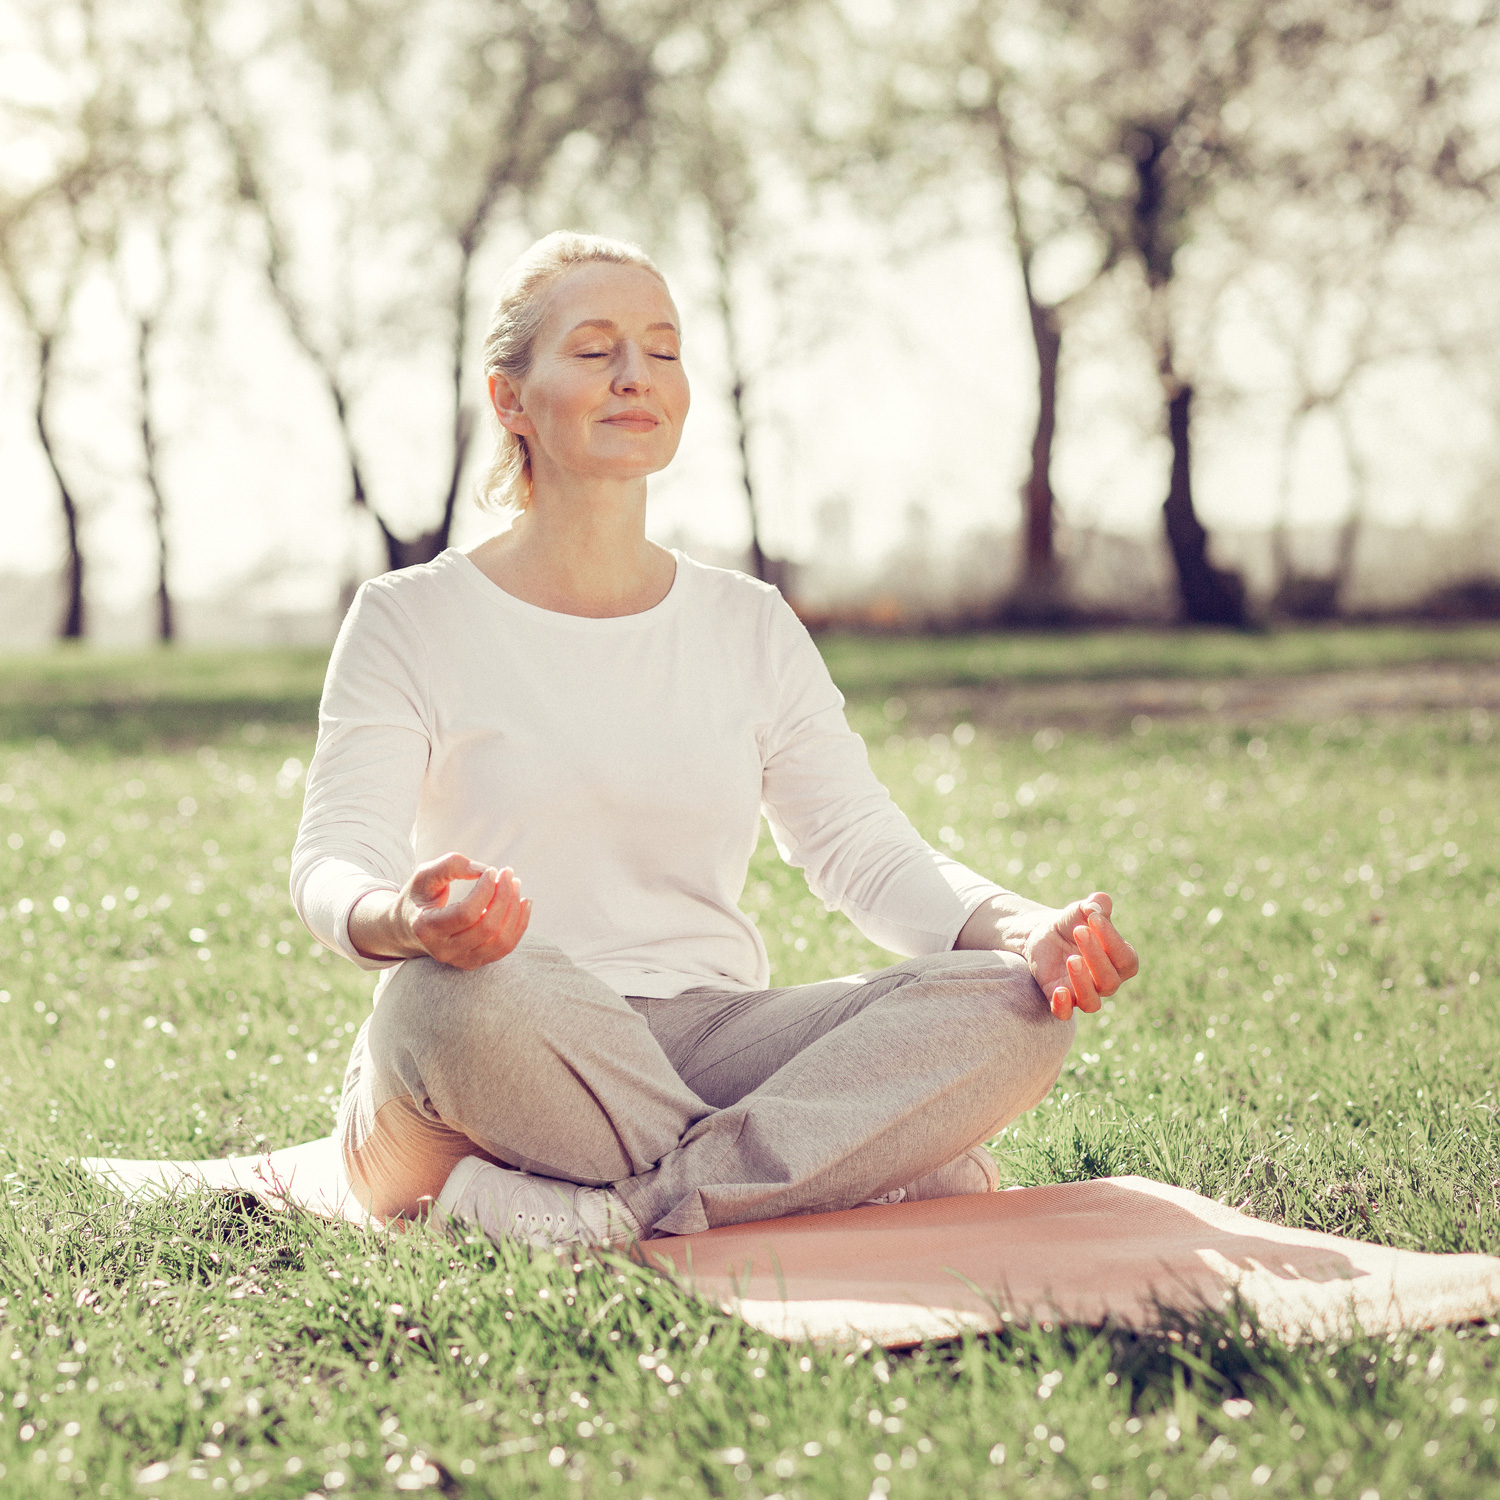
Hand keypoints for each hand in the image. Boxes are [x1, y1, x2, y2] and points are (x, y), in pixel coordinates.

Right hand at [352, 852, 530, 968]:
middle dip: (504, 896)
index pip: (466, 913)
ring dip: (514, 910)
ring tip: (516, 885)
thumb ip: (451, 865)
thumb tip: (485, 870)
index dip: (485, 890)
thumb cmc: (419, 896)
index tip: (492, 870)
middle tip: (508, 872)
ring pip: (500, 941)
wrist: (409, 927)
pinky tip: (523, 902)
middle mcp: (443, 950)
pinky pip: (505, 947)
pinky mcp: (474, 962)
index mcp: (426, 928)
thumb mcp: (424, 874)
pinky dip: (519, 924)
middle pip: (487, 927)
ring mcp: (460, 960)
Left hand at [1021, 892, 1138, 1020]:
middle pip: (1110, 981)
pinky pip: (1064, 1014)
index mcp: (1120, 961)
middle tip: (1079, 930)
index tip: (1093, 917)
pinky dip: (1062, 1007)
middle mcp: (1105, 982)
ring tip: (1071, 959)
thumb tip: (1096, 905)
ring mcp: (1083, 993)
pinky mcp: (1060, 998)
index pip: (1126, 960)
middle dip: (1096, 956)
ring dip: (1083, 983)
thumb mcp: (1082, 910)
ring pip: (1092, 1003)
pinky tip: (1058, 991)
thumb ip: (1094, 905)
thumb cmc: (1072, 923)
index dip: (1113, 940)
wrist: (1044, 934)